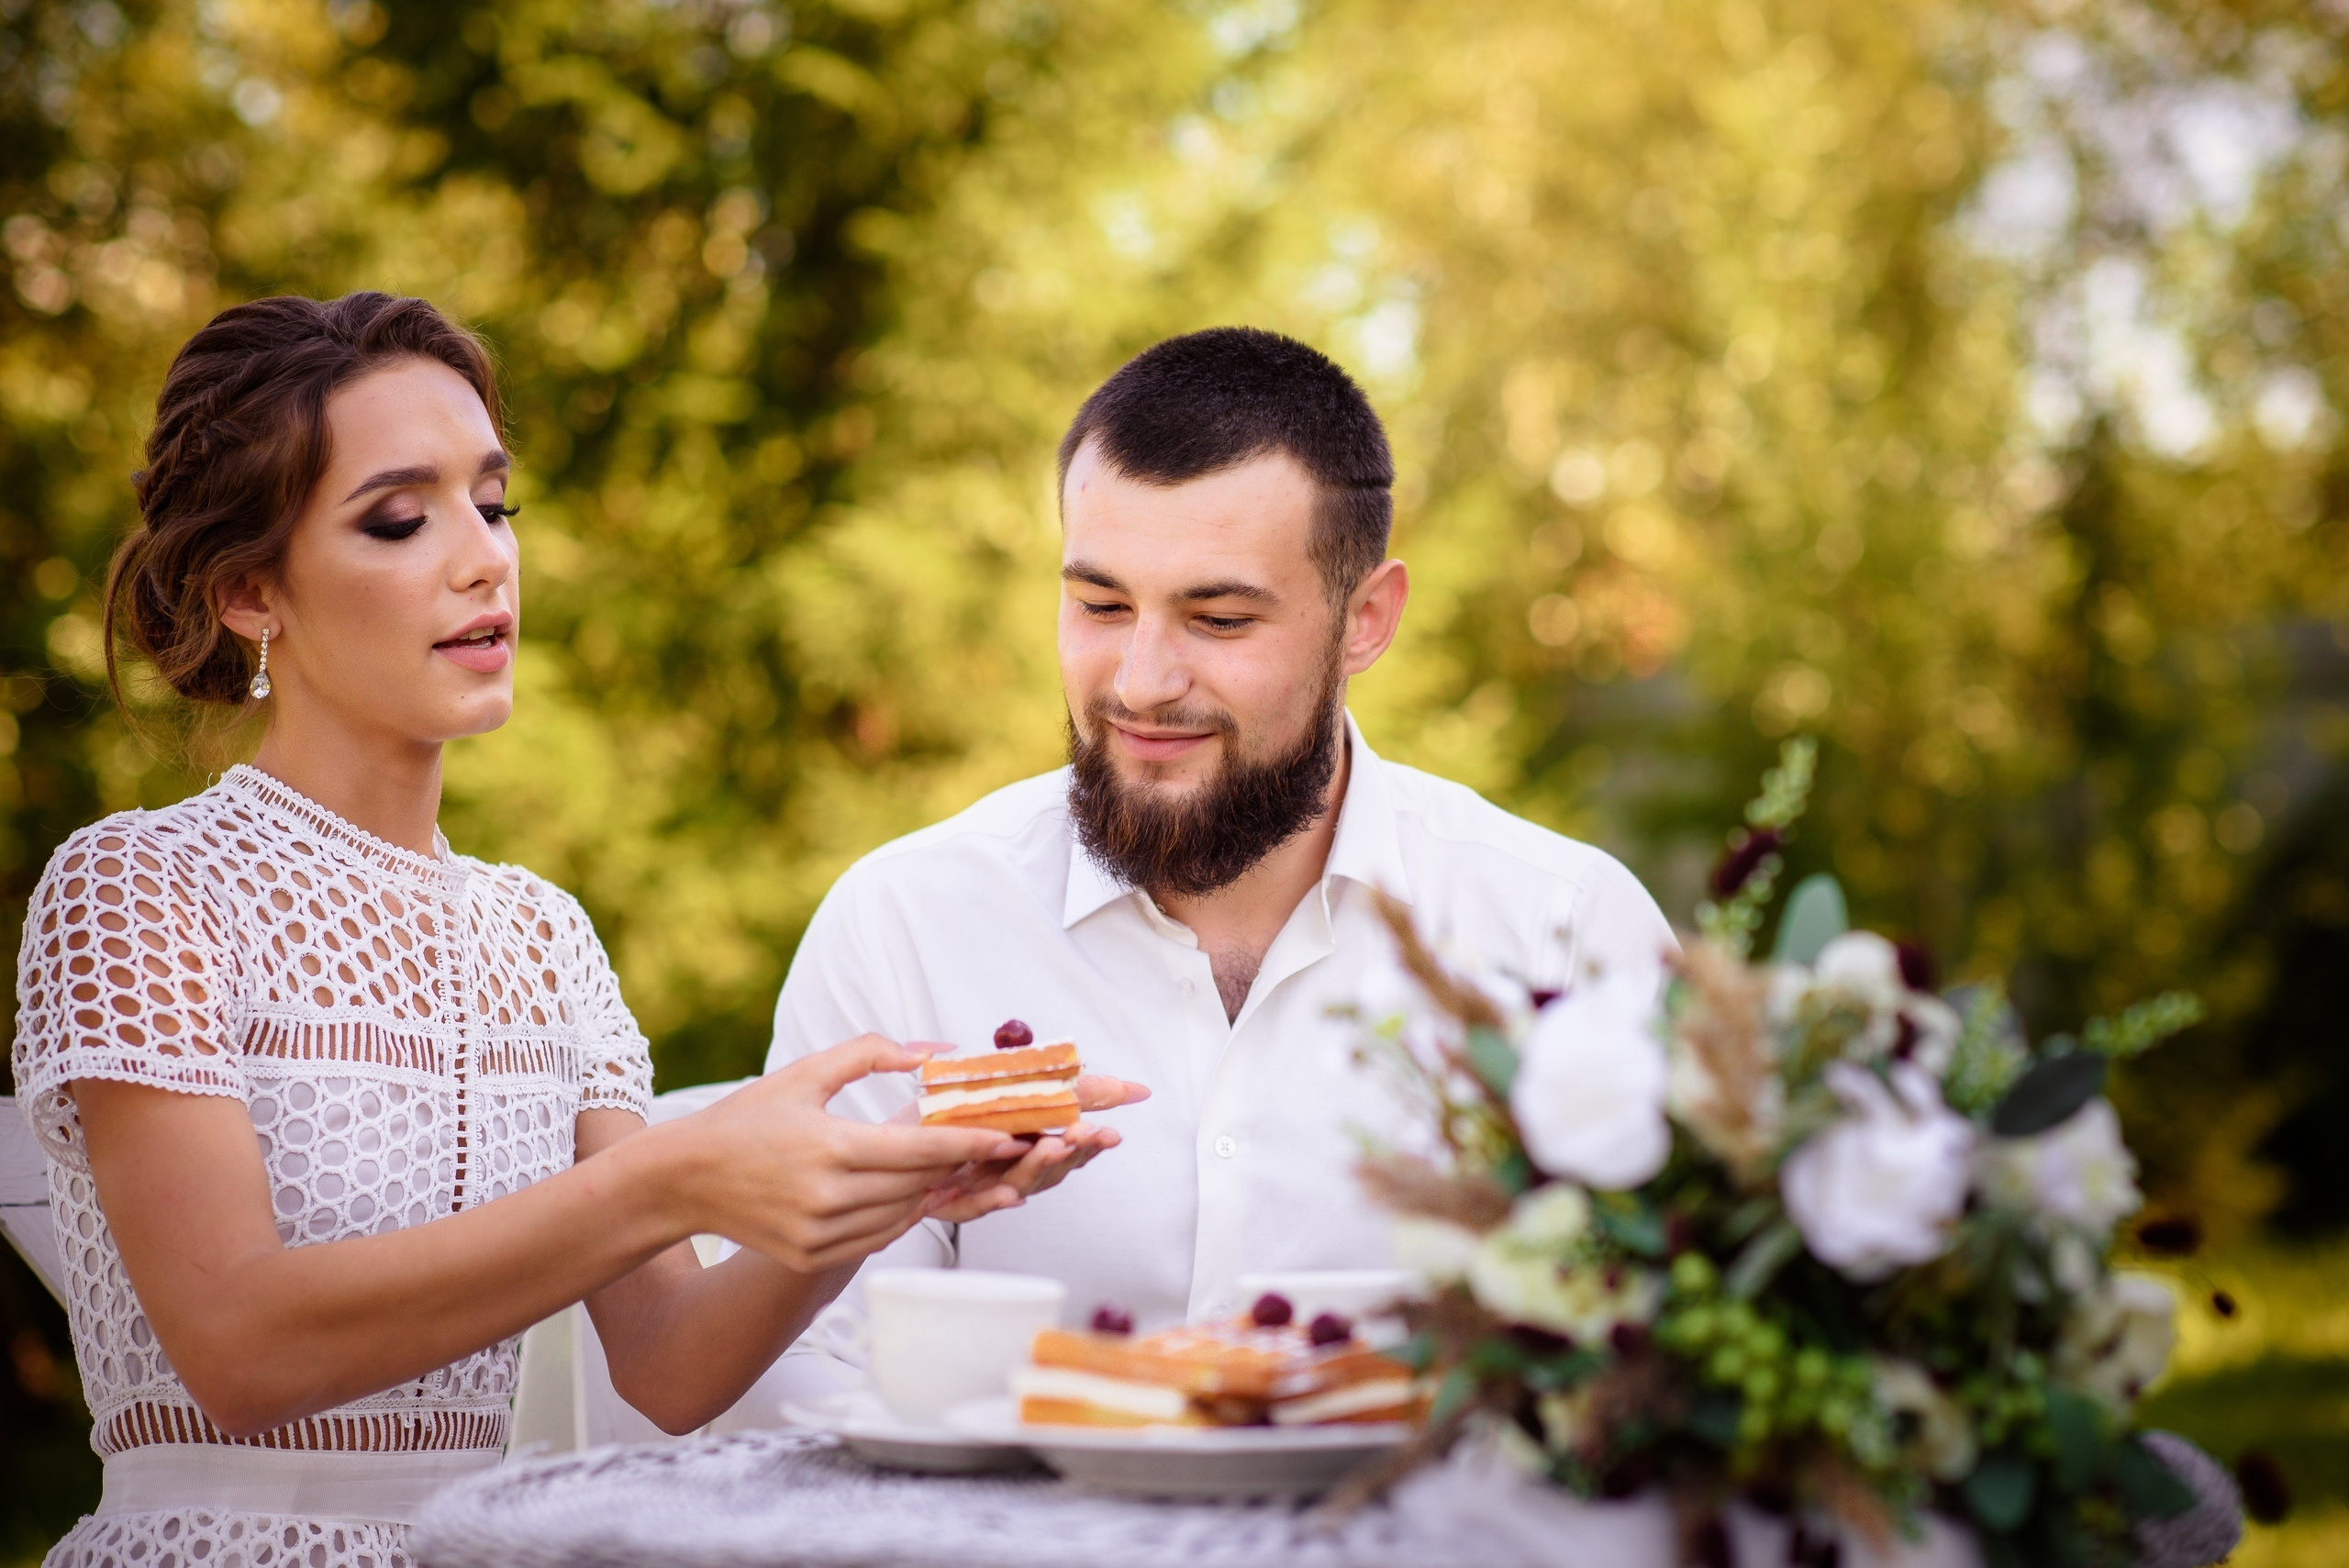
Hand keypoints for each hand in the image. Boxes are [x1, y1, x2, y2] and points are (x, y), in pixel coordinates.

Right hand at [666, 1036, 1024, 1271]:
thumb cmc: (749, 1117)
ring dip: (932, 1191)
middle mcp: (827, 1198)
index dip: (967, 1144)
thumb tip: (935, 1051)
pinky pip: (876, 1238)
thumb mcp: (807, 1073)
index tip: (1007, 1137)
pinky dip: (900, 1216)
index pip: (918, 1149)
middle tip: (995, 1148)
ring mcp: (818, 1234)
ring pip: (901, 1214)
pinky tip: (914, 1193)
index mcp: (830, 1148)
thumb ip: (873, 1052)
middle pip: (917, 1183)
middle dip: (959, 1165)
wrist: (684, 1178)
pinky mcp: (810, 1257)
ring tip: (959, 1169)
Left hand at [920, 1072, 1151, 1223]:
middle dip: (1074, 1151)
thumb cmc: (943, 1116)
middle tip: (1088, 1134)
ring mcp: (982, 1186)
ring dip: (1039, 1167)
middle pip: (1052, 1168)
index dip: (1096, 1135)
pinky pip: (973, 1205)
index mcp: (1025, 1141)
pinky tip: (1011, 1195)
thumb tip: (1125, 1085)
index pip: (1071, 1142)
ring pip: (1019, 1184)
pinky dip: (993, 1200)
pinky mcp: (949, 1201)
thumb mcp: (1005, 1086)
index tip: (1118, 1127)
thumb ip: (1059, 1084)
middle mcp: (1009, 1168)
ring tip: (1055, 1147)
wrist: (890, 1141)